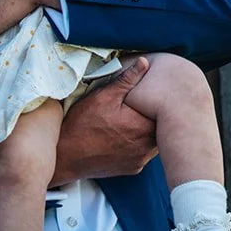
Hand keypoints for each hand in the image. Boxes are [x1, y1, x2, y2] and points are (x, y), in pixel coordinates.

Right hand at [52, 57, 157, 185]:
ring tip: (136, 119)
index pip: (166, 113)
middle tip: (146, 106)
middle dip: (156, 115)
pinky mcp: (132, 168)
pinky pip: (144, 152)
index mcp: (143, 127)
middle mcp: (146, 147)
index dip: (163, 101)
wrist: (64, 156)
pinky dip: (139, 143)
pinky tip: (126, 135)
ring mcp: (140, 159)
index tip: (157, 95)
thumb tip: (145, 63)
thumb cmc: (82, 125)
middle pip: (162, 127)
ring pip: (154, 140)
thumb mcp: (104, 96)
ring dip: (149, 130)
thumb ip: (127, 79)